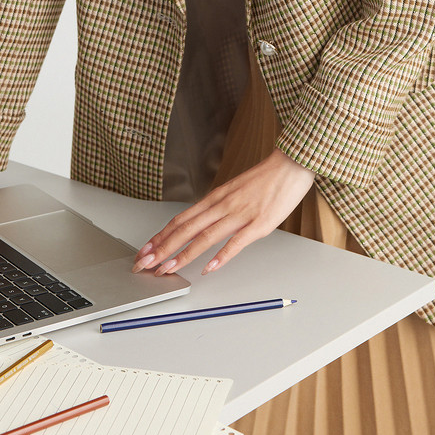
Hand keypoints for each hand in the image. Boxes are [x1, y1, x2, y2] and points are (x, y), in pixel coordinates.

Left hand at [133, 149, 314, 276]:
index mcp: (215, 198)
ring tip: (167, 269)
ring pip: (205, 236)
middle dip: (162, 248)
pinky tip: (209, 268)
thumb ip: (218, 208)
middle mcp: (222, 205)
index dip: (161, 236)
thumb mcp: (234, 190)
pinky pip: (236, 242)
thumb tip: (202, 225)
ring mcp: (240, 214)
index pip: (181, 219)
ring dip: (183, 255)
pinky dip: (221, 256)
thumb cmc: (265, 179)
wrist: (290, 165)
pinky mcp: (259, 223)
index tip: (145, 250)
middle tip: (144, 263)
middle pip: (186, 229)